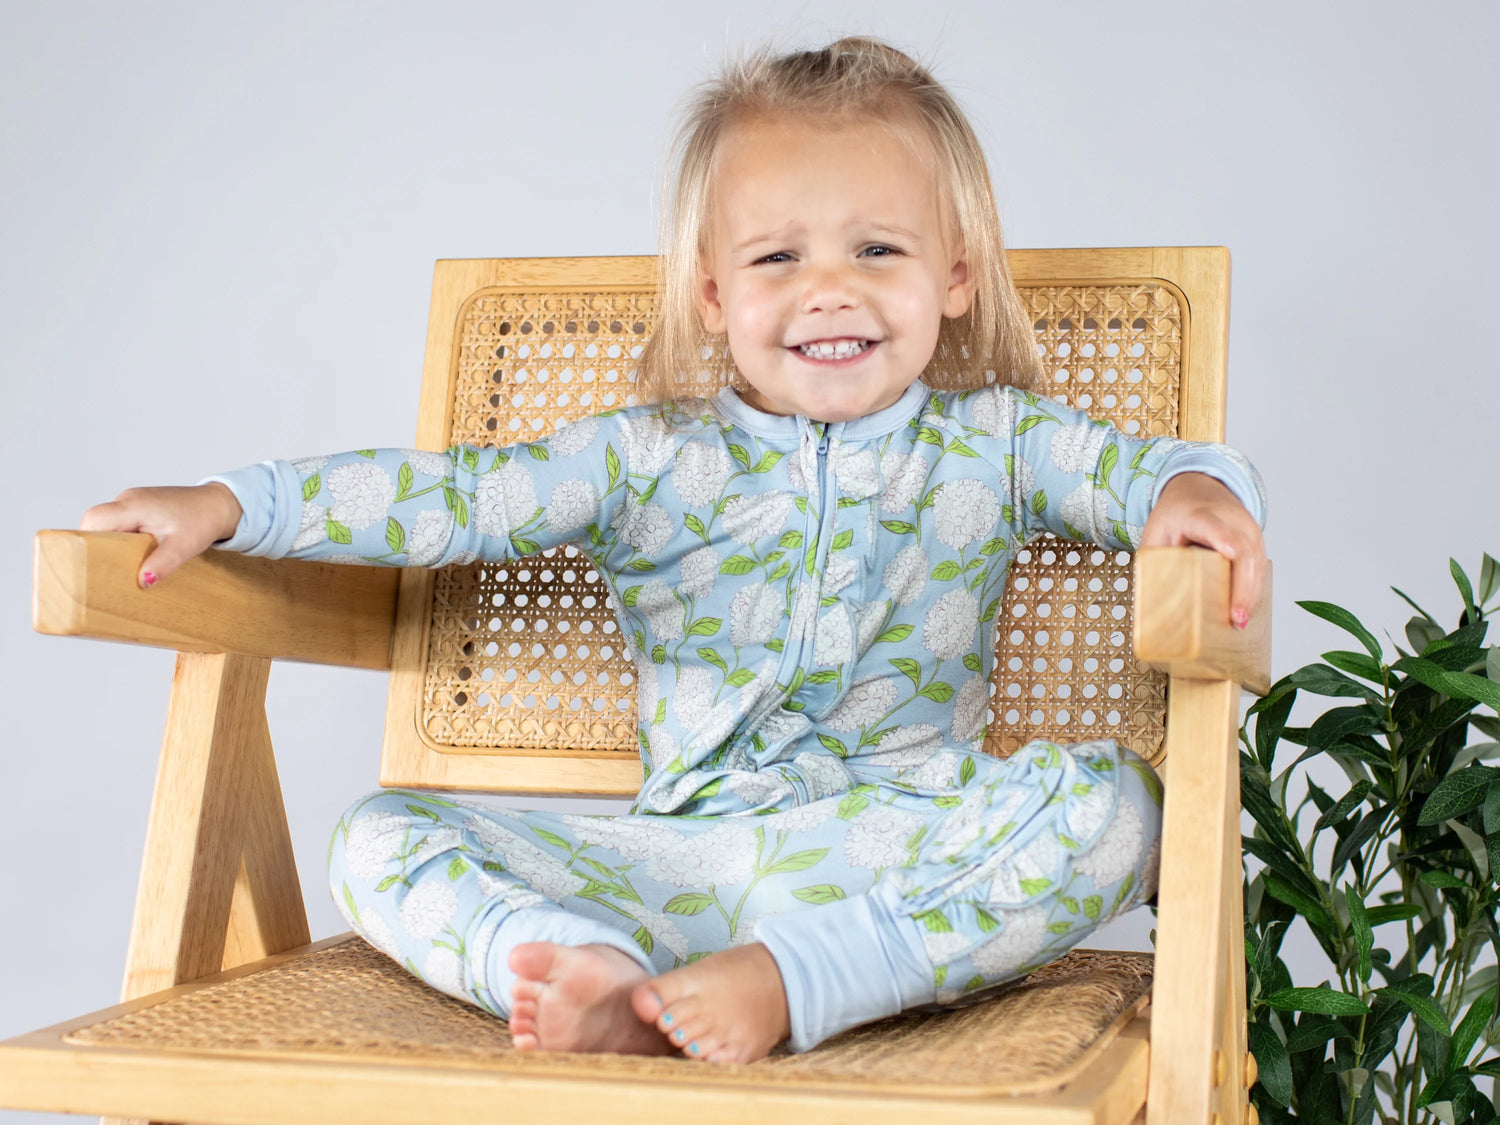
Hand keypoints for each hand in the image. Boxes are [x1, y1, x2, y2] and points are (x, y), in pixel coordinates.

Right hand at [79, 483, 243, 588]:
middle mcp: (127, 499)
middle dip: (96, 546)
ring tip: (121, 565)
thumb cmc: (202, 521)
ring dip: (110, 543)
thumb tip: (143, 582)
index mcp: (133, 505)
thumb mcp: (184, 546)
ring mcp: (131, 501)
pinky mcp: (137, 506)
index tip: (92, 563)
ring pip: (106, 523)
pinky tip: (132, 554)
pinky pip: (118, 522)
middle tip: (106, 571)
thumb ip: (163, 564)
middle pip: (94, 522)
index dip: (86, 541)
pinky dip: (120, 538)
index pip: (94, 519)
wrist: (217, 505)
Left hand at [1138, 473, 1264, 628]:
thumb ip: (1152, 560)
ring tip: (1240, 622)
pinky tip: (1245, 611)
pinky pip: (1258, 568)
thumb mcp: (1156, 531)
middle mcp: (1230, 519)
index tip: (1229, 551)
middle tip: (1236, 616)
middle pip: (1243, 549)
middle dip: (1242, 585)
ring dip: (1251, 594)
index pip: (1212, 524)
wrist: (1200, 489)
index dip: (1221, 537)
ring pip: (1256, 562)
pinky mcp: (1257, 543)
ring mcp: (1248, 530)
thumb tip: (1148, 601)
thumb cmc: (1176, 514)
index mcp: (1199, 514)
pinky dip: (1253, 591)